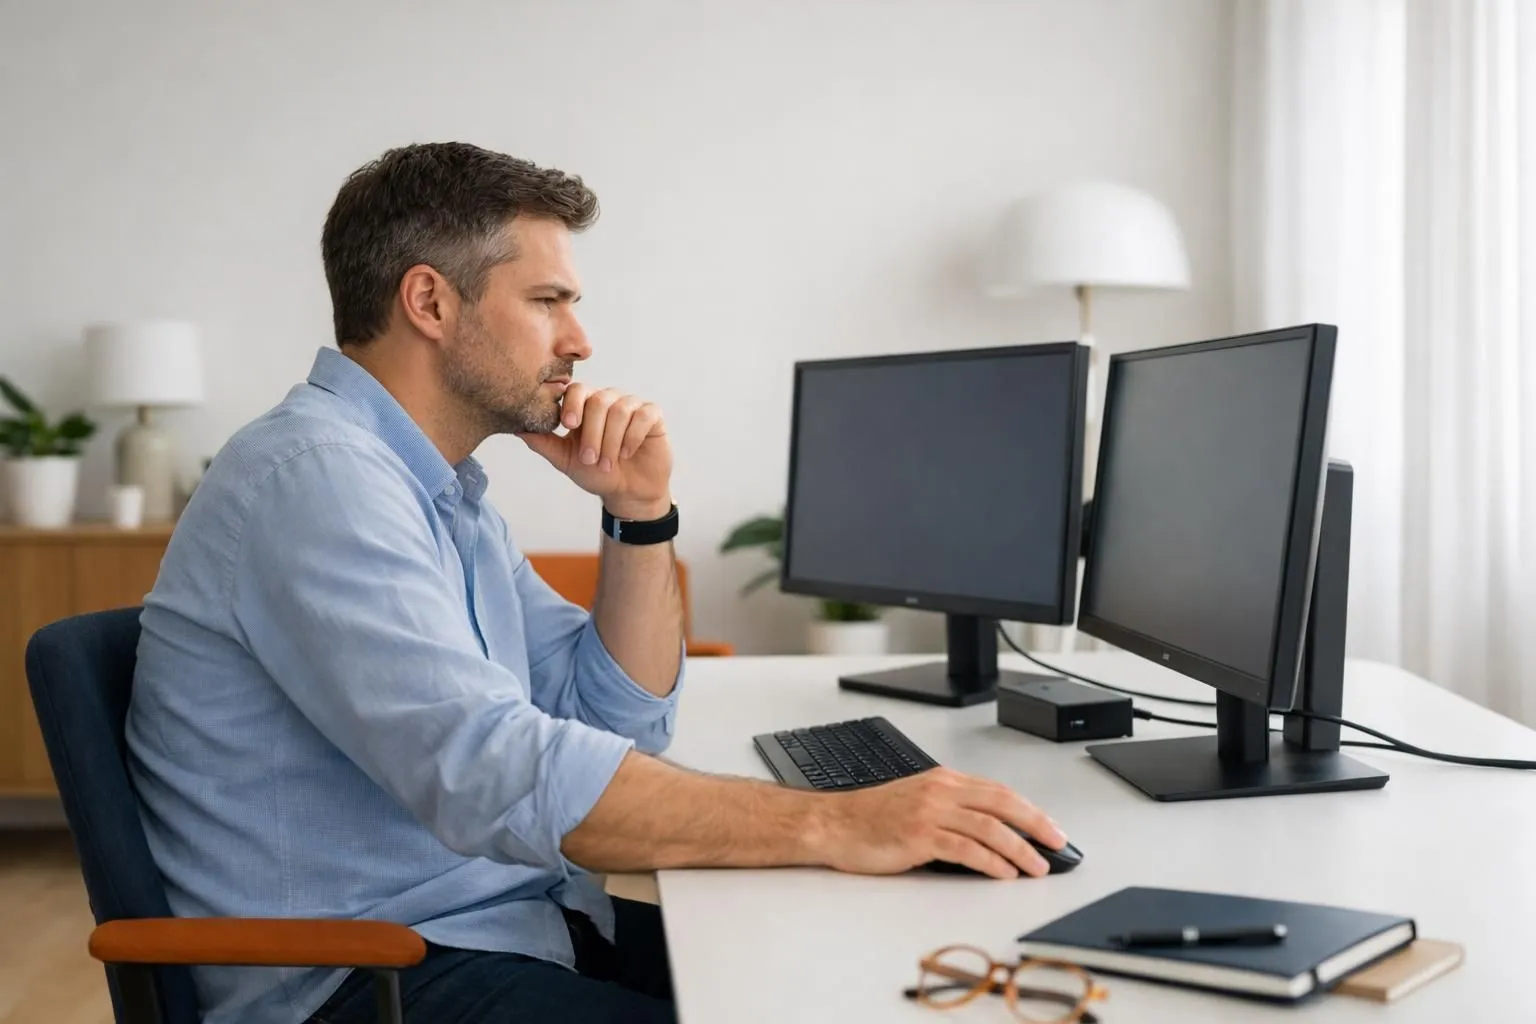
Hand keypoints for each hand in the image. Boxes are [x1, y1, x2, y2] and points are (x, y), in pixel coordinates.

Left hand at [518, 383, 672, 519]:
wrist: (628, 493)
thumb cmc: (597, 473)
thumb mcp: (566, 460)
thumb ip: (544, 443)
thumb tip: (518, 429)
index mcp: (585, 405)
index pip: (576, 390)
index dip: (572, 404)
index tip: (568, 425)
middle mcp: (608, 400)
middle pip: (598, 401)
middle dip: (592, 432)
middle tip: (589, 459)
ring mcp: (632, 405)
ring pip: (620, 410)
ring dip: (611, 441)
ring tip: (608, 463)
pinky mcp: (653, 415)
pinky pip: (643, 416)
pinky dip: (632, 436)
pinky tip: (627, 453)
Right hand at [807, 767, 1066, 879]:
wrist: (832, 824)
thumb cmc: (869, 818)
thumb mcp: (916, 802)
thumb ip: (950, 809)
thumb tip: (988, 833)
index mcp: (942, 781)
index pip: (998, 792)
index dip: (1030, 810)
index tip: (1050, 828)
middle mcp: (940, 792)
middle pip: (1002, 804)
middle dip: (1036, 824)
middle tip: (1058, 843)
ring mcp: (930, 812)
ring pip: (990, 828)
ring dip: (1020, 849)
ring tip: (1037, 867)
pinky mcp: (919, 836)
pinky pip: (966, 849)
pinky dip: (991, 862)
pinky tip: (1004, 873)